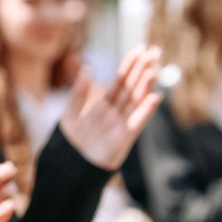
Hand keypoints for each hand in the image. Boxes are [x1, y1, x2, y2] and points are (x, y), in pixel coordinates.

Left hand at [57, 49, 162, 173]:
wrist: (67, 173)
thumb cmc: (66, 147)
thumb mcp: (69, 115)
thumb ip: (78, 94)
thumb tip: (87, 69)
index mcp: (102, 107)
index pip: (119, 81)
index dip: (129, 66)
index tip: (140, 49)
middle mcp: (114, 115)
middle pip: (131, 88)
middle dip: (142, 70)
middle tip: (154, 51)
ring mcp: (120, 127)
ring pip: (135, 102)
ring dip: (144, 86)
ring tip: (153, 69)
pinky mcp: (123, 141)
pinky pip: (137, 123)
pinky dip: (145, 111)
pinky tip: (155, 97)